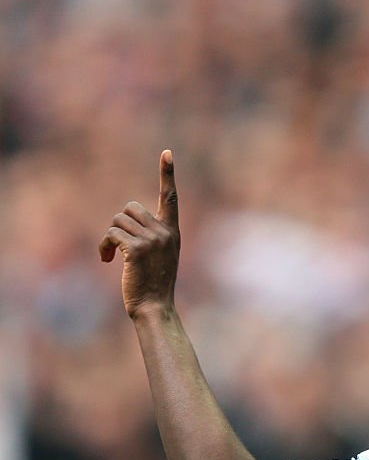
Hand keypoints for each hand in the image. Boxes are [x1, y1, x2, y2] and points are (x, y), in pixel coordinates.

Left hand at [99, 150, 179, 318]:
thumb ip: (151, 236)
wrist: (155, 306)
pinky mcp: (137, 249)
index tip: (166, 153)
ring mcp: (153, 240)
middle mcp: (165, 231)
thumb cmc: (154, 284)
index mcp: (173, 231)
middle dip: (119, 224)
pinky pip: (112, 234)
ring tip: (111, 255)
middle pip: (130, 208)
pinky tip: (106, 260)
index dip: (167, 174)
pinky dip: (104, 246)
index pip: (171, 197)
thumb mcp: (161, 256)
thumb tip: (123, 221)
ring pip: (118, 221)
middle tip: (116, 245)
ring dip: (109, 237)